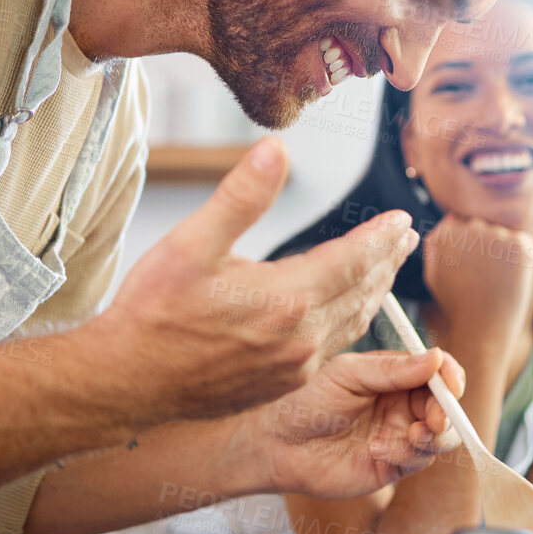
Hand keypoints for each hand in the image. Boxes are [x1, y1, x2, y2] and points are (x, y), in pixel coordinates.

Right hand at [93, 137, 418, 425]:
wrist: (126, 383)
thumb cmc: (153, 312)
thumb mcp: (190, 243)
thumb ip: (240, 196)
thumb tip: (275, 148)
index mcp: (285, 299)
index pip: (351, 260)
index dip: (379, 237)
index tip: (401, 218)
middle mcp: (301, 338)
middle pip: (361, 291)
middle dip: (386, 261)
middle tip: (406, 236)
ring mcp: (295, 367)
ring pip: (352, 322)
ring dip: (374, 291)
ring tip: (388, 268)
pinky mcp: (283, 385)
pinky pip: (334, 347)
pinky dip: (351, 321)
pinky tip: (349, 311)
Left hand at [250, 349, 467, 499]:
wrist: (284, 446)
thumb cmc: (310, 403)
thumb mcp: (348, 375)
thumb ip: (392, 370)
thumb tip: (435, 358)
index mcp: (396, 377)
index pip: (437, 372)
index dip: (450, 376)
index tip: (451, 384)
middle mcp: (403, 405)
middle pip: (446, 406)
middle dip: (447, 412)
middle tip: (435, 420)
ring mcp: (401, 435)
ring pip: (441, 437)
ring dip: (433, 437)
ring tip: (411, 436)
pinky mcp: (395, 464)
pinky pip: (418, 460)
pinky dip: (404, 454)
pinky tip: (375, 450)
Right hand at [421, 214, 532, 354]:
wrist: (482, 327)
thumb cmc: (457, 302)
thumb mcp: (434, 273)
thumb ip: (436, 243)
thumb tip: (449, 218)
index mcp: (446, 231)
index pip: (461, 223)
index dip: (467, 247)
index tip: (468, 267)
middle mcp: (470, 226)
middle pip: (482, 226)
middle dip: (484, 246)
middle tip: (482, 277)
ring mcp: (496, 234)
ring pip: (501, 235)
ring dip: (502, 252)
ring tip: (494, 280)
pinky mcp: (519, 244)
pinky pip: (521, 243)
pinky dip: (519, 259)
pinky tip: (509, 278)